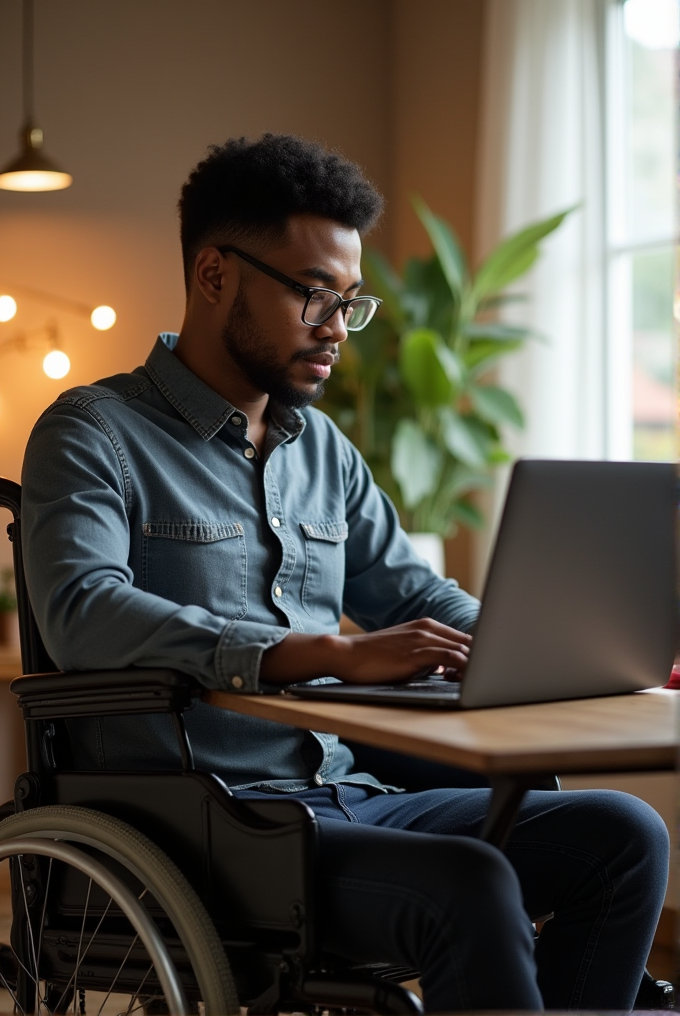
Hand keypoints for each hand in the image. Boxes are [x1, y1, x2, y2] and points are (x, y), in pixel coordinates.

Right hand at [328, 619, 471, 683]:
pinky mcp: (417, 653)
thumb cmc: (374, 657)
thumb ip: (427, 657)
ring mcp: (423, 639)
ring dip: (476, 667)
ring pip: (464, 650)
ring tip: (480, 683)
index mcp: (426, 626)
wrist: (347, 654)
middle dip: (482, 661)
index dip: (478, 655)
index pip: (464, 638)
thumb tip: (446, 670)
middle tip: (488, 679)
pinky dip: (464, 669)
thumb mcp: (405, 652)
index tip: (484, 670)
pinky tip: (464, 681)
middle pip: (469, 642)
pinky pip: (452, 658)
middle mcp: (428, 629)